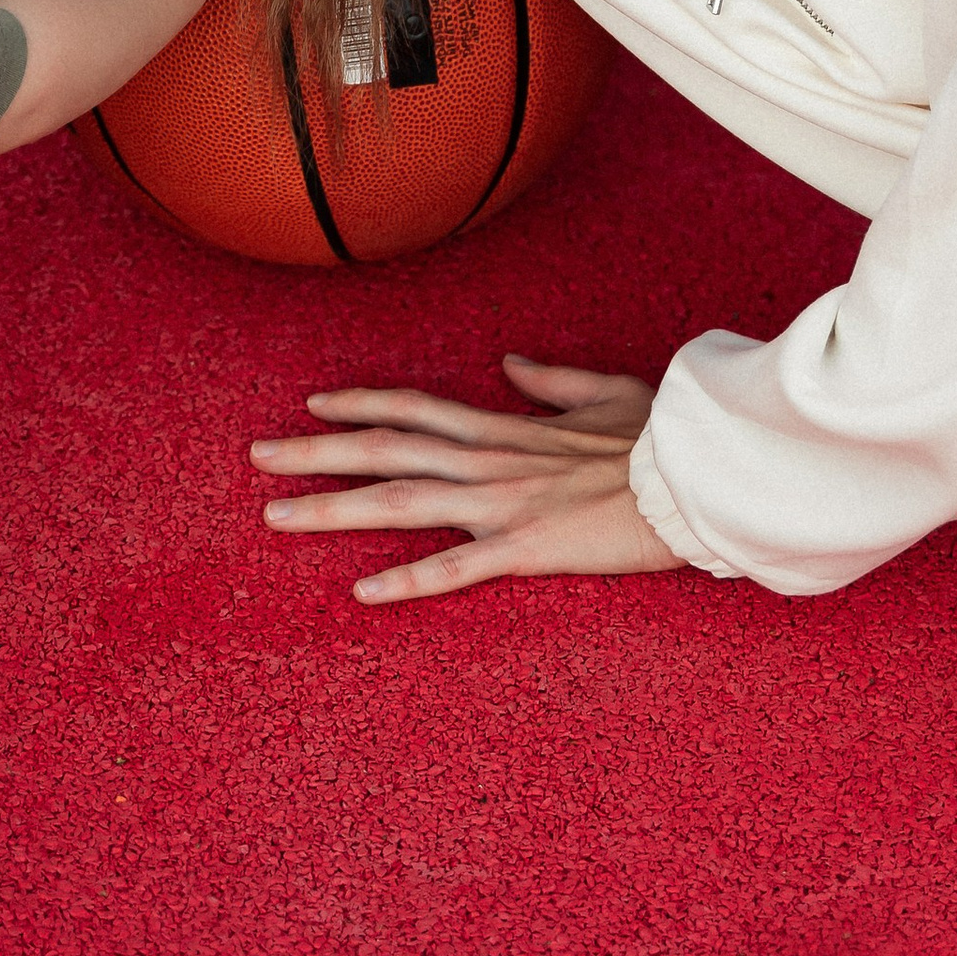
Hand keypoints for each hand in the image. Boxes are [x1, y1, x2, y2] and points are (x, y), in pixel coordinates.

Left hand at [252, 357, 678, 604]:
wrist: (698, 476)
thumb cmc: (660, 438)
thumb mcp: (605, 393)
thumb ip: (553, 381)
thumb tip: (512, 364)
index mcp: (506, 427)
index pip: (416, 408)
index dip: (362, 405)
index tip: (314, 404)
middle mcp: (490, 460)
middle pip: (386, 450)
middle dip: (317, 451)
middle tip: (259, 455)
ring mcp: (503, 503)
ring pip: (401, 503)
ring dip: (335, 508)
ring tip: (277, 516)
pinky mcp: (527, 547)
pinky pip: (457, 568)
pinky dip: (408, 579)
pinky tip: (363, 591)